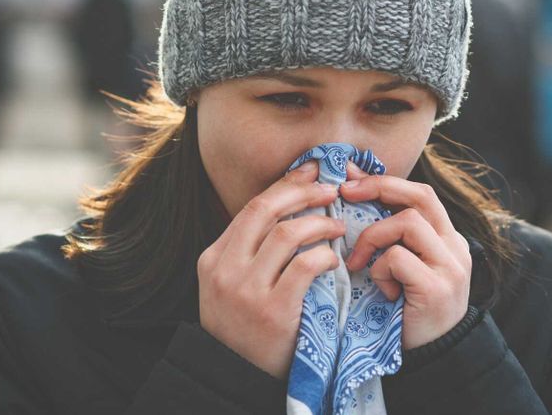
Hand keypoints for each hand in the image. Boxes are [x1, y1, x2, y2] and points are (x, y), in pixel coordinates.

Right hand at [196, 160, 345, 379]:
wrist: (237, 378)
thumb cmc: (246, 328)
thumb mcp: (232, 286)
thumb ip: (251, 251)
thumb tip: (290, 202)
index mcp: (213, 258)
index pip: (252, 207)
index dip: (285, 185)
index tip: (310, 172)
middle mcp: (225, 269)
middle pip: (266, 209)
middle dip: (303, 192)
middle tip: (331, 189)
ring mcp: (247, 290)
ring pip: (289, 233)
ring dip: (321, 223)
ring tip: (339, 226)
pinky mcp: (273, 310)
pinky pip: (306, 266)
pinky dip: (325, 255)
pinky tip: (334, 259)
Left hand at [339, 161, 471, 349]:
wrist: (433, 359)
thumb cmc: (407, 312)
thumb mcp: (401, 268)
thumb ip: (389, 237)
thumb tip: (351, 192)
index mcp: (447, 238)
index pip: (420, 193)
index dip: (384, 180)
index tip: (350, 178)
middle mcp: (455, 247)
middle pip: (420, 196)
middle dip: (378, 188)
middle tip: (346, 194)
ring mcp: (450, 266)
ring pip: (407, 222)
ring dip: (374, 238)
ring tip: (360, 264)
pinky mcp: (437, 288)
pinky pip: (398, 258)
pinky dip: (380, 270)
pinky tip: (384, 291)